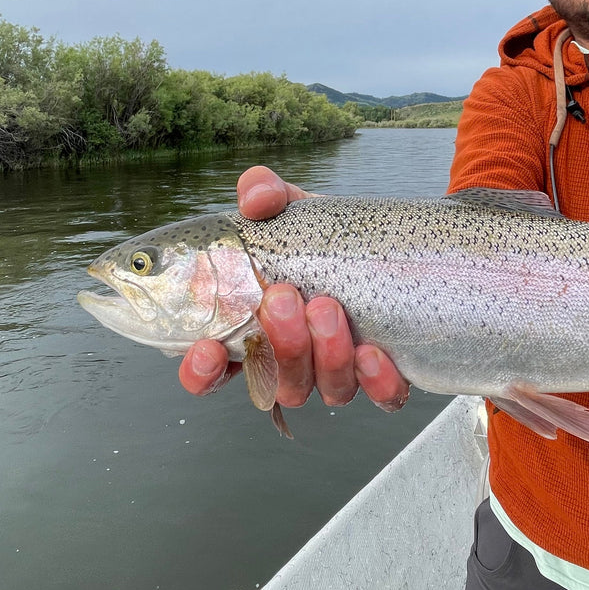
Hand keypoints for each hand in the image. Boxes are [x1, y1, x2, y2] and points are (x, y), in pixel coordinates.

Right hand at [176, 165, 410, 411]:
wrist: (386, 243)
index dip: (202, 372)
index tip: (209, 349)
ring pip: (325, 389)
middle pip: (275, 380)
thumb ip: (263, 193)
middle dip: (280, 343)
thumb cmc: (320, 236)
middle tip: (283, 297)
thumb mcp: (289, 207)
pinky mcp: (384, 378)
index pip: (213, 371)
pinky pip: (382, 396)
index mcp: (253, 330)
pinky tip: (372, 351)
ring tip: (328, 306)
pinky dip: (376, 381)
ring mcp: (336, 373)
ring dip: (324, 353)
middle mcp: (291, 362)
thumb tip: (255, 199)